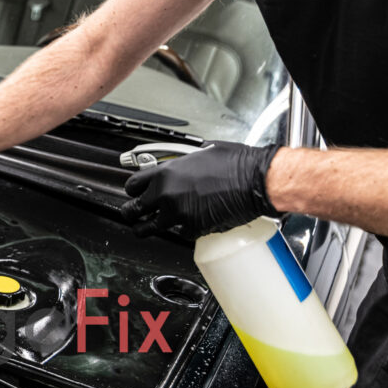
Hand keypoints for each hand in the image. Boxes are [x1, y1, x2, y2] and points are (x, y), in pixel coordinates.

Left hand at [120, 142, 281, 238]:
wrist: (256, 182)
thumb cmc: (236, 164)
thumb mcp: (201, 153)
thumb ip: (182, 163)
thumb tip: (180, 164)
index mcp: (166, 173)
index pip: (132, 185)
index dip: (132, 191)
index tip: (134, 194)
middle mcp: (166, 194)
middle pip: (133, 210)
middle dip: (132, 212)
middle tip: (134, 214)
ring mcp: (177, 214)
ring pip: (147, 228)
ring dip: (145, 228)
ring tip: (144, 228)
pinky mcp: (191, 229)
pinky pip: (179, 233)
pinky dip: (183, 229)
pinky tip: (189, 222)